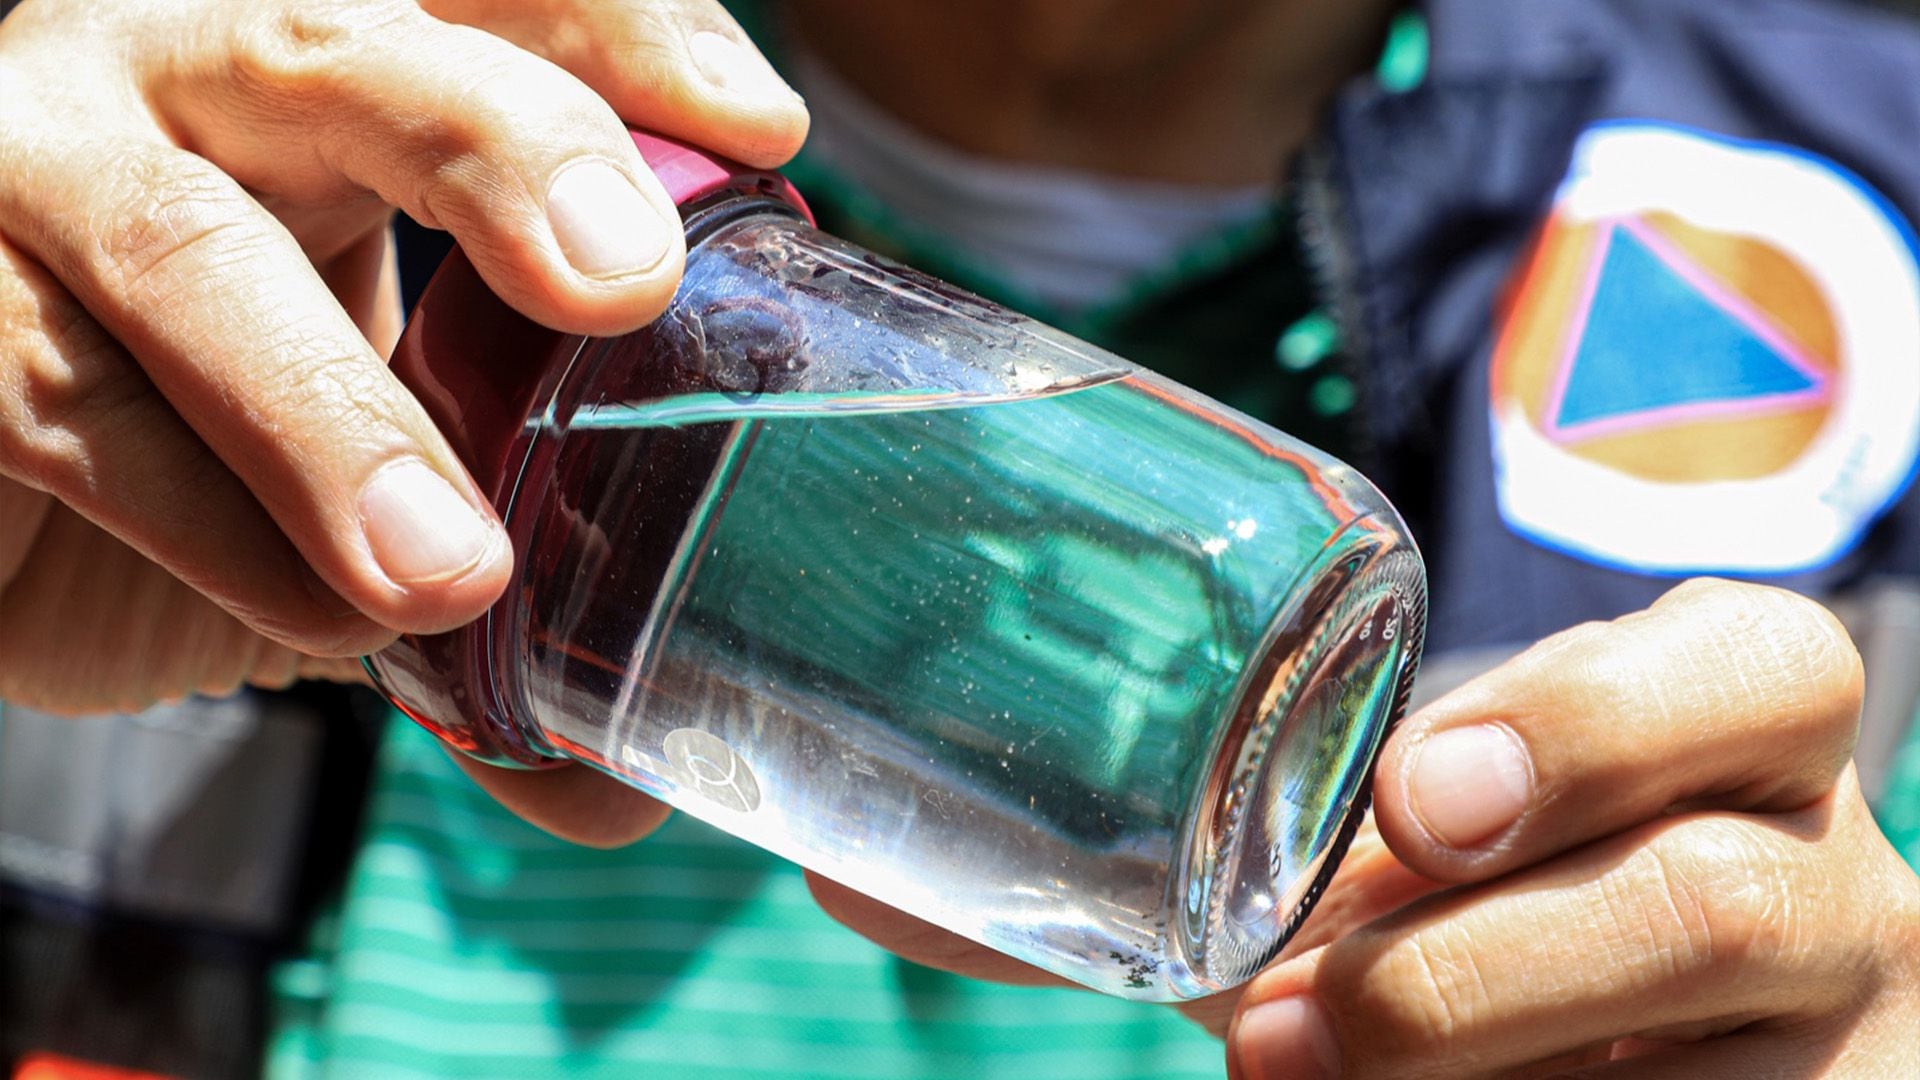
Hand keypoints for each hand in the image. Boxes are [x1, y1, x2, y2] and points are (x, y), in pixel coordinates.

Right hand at [0, 0, 805, 712]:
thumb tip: (644, 754)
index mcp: (338, 66)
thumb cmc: (225, 443)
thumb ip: (513, 553)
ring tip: (455, 576)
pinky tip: (328, 617)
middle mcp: (179, 66)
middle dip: (505, 145)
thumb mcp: (394, 452)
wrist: (9, 517)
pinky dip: (219, 529)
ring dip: (337, 419)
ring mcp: (34, 165)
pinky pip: (70, 404)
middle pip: (343, 43)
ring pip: (186, 245)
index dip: (620, 30)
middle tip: (626, 280)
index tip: (758, 130)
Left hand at [810, 579, 1919, 1076]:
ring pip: (1714, 1044)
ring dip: (1466, 1060)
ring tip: (1285, 1074)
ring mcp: (1827, 1039)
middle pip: (1736, 889)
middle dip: (1498, 956)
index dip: (1600, 718)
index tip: (1410, 800)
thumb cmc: (1469, 886)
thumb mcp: (1368, 839)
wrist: (1608, 1023)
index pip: (1762, 665)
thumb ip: (1186, 831)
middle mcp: (1818, 874)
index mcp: (1732, 724)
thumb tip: (846, 872)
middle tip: (1295, 1006)